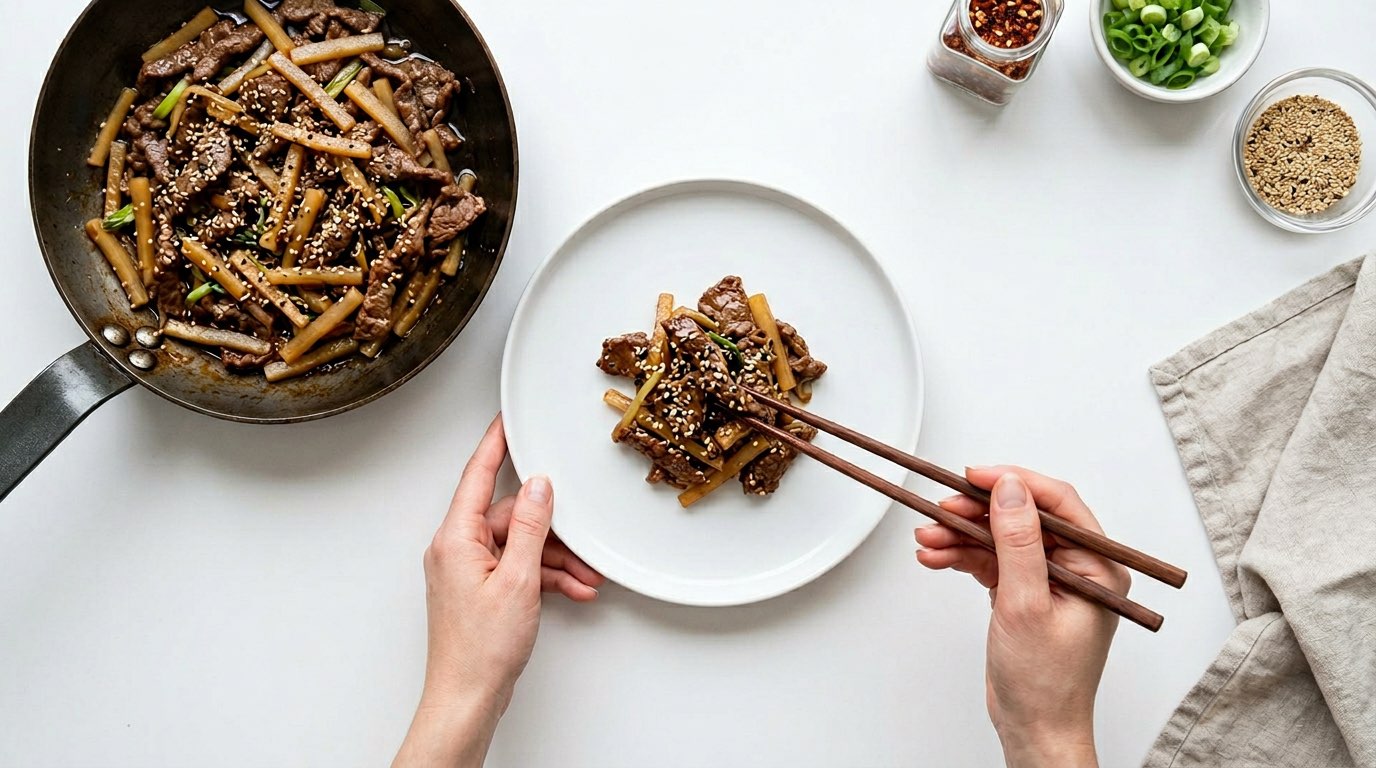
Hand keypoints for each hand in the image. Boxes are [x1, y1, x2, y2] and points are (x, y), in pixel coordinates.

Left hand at [394, 414, 604, 767]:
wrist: (467, 698)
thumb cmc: (480, 650)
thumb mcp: (518, 580)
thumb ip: (530, 527)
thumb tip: (538, 486)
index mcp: (455, 538)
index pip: (477, 475)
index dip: (495, 443)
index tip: (508, 419)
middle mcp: (456, 549)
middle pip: (509, 516)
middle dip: (552, 529)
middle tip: (583, 538)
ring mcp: (467, 570)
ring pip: (519, 545)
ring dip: (555, 559)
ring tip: (585, 577)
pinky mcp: (479, 590)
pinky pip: (516, 568)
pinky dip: (544, 577)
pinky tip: (570, 589)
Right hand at [915, 467, 1129, 767]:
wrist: (1034, 729)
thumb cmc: (1045, 683)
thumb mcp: (1026, 605)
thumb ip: (1018, 542)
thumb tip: (1010, 489)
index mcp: (1097, 567)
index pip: (1057, 504)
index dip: (1014, 483)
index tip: (974, 475)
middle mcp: (1076, 568)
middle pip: (1022, 518)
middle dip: (976, 513)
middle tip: (940, 509)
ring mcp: (1048, 580)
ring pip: (1000, 538)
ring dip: (961, 535)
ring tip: (926, 537)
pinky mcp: (1023, 593)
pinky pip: (990, 560)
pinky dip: (962, 556)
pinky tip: (936, 556)